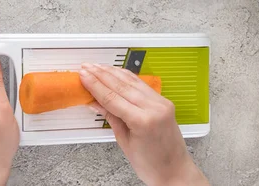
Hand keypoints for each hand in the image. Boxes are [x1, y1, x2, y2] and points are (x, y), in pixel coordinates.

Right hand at [79, 63, 208, 185]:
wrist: (175, 171)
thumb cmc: (151, 164)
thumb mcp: (124, 141)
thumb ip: (111, 117)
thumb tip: (95, 102)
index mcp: (143, 121)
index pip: (113, 97)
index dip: (95, 85)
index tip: (83, 76)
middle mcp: (154, 108)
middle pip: (121, 86)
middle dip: (101, 75)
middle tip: (86, 67)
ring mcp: (161, 103)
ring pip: (132, 82)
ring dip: (113, 72)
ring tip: (97, 66)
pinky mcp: (164, 102)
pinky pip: (142, 85)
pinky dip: (127, 77)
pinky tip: (116, 72)